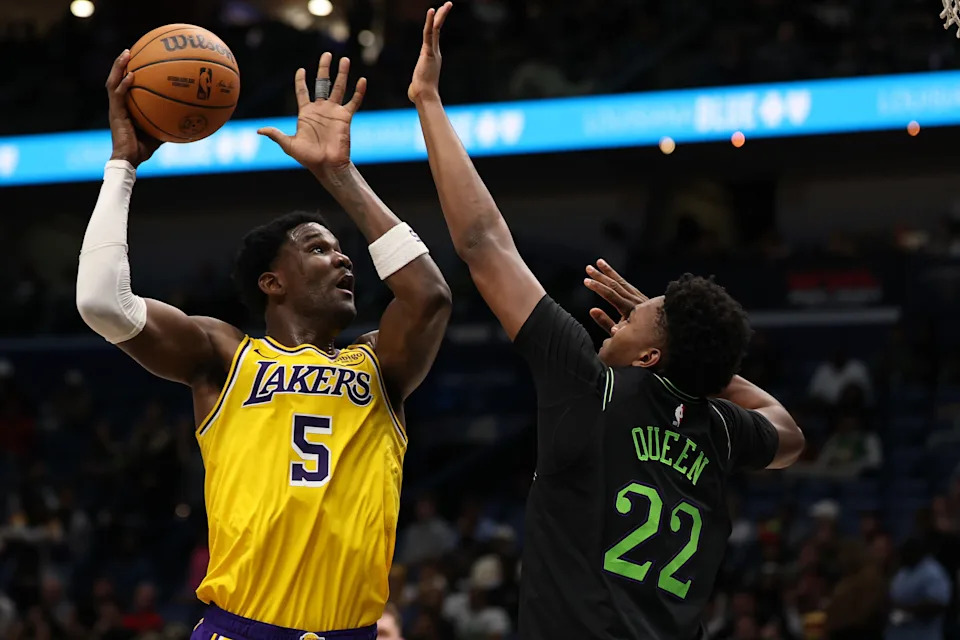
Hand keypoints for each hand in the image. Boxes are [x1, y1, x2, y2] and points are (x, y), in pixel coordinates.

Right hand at [106, 50, 160, 166]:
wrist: (129, 160)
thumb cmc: (143, 149)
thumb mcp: (159, 133)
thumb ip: (167, 123)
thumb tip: (186, 119)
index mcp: (124, 107)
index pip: (123, 86)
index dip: (126, 72)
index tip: (136, 60)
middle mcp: (118, 105)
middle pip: (115, 79)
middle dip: (121, 64)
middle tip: (129, 50)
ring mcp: (115, 108)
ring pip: (113, 82)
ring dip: (118, 67)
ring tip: (126, 54)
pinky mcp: (115, 113)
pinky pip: (118, 95)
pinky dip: (124, 84)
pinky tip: (131, 76)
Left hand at [258, 53, 365, 177]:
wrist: (326, 165)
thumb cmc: (308, 158)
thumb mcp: (289, 145)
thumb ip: (276, 134)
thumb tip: (258, 131)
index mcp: (306, 113)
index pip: (303, 92)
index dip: (301, 81)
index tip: (301, 70)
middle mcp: (320, 109)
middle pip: (322, 83)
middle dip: (324, 68)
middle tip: (327, 54)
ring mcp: (333, 112)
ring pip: (339, 88)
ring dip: (342, 74)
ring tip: (345, 59)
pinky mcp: (345, 117)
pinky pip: (353, 102)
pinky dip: (358, 92)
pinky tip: (362, 80)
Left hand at [408, 2, 452, 103]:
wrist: (424, 95)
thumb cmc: (420, 93)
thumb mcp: (417, 86)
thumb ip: (416, 85)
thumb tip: (412, 94)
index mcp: (432, 57)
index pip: (433, 37)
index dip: (435, 25)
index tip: (438, 15)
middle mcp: (435, 52)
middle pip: (437, 29)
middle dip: (442, 16)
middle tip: (448, 4)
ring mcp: (432, 51)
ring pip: (436, 29)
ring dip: (441, 15)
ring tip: (448, 4)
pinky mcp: (428, 51)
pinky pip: (429, 33)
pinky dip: (430, 22)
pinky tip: (432, 11)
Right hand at [583, 259, 647, 334]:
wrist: (661, 338)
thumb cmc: (637, 341)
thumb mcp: (619, 335)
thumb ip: (605, 322)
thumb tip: (592, 310)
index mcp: (629, 310)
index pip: (610, 294)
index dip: (598, 287)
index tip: (586, 281)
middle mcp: (636, 301)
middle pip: (615, 285)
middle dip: (601, 276)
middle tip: (588, 268)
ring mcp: (640, 298)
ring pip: (622, 282)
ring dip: (610, 272)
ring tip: (599, 262)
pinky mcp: (642, 298)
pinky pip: (628, 285)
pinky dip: (618, 278)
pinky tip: (612, 274)